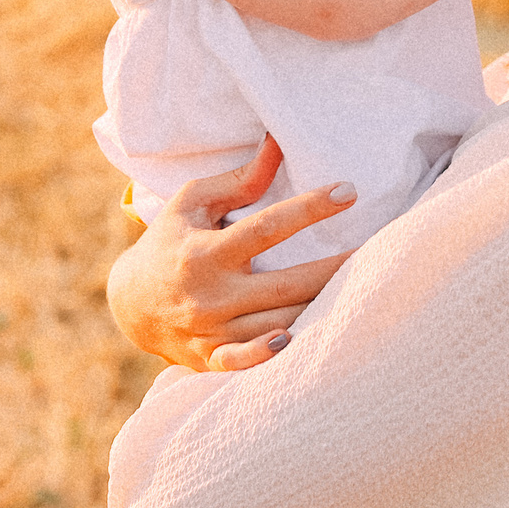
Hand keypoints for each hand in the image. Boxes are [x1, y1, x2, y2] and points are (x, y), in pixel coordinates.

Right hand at [106, 136, 356, 370]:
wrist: (128, 304)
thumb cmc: (170, 242)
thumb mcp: (192, 202)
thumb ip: (239, 180)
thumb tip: (278, 144)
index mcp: (207, 250)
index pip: (267, 227)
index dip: (309, 209)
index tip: (348, 192)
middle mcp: (211, 293)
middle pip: (286, 283)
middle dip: (335, 269)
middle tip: (380, 252)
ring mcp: (211, 330)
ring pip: (278, 322)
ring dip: (320, 309)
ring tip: (364, 289)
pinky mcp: (210, 358)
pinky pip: (243, 363)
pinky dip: (266, 355)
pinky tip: (294, 339)